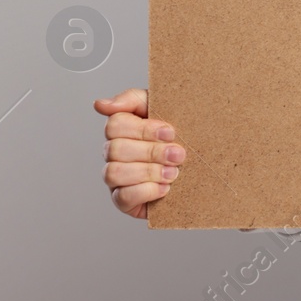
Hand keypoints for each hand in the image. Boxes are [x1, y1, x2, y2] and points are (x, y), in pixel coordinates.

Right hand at [94, 88, 184, 219]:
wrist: (200, 165)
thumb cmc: (177, 134)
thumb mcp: (161, 108)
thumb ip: (132, 99)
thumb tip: (100, 104)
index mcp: (121, 129)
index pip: (115, 125)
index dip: (143, 129)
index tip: (170, 132)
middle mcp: (113, 153)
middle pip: (116, 149)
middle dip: (152, 152)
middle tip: (178, 154)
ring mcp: (115, 178)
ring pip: (115, 172)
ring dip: (148, 172)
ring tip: (173, 173)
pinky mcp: (123, 201)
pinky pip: (122, 197)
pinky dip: (146, 191)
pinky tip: (165, 188)